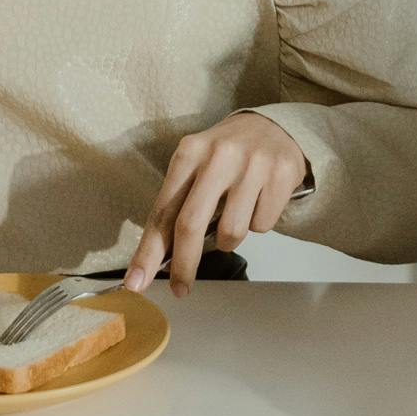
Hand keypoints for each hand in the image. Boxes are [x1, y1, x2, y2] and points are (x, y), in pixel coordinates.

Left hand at [123, 111, 310, 294]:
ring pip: (231, 233)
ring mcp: (253, 163)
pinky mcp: (281, 174)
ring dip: (230, 240)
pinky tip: (259, 201)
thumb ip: (178, 206)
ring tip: (235, 215)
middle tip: (180, 288)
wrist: (273, 127)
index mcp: (190, 152)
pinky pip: (262, 226)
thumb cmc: (225, 156)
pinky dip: (258, 223)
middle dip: (183, 265)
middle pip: (191, 224)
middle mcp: (219, 155)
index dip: (148, 252)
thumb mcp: (196, 168)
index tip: (136, 283)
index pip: (163, 211)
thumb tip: (157, 259)